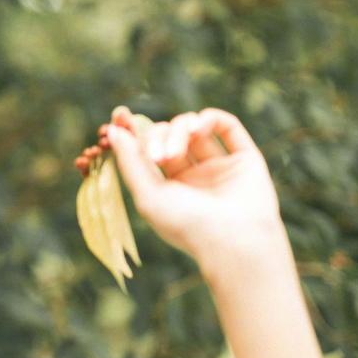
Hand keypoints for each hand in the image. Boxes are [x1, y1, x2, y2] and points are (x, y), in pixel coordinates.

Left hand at [102, 105, 284, 270]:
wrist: (234, 242)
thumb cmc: (187, 226)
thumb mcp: (147, 196)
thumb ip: (129, 162)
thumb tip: (112, 130)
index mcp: (169, 188)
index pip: (148, 150)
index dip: (134, 131)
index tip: (119, 115)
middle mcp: (194, 176)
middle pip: (167, 135)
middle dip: (158, 137)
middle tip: (158, 158)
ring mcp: (219, 167)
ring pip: (193, 128)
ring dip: (179, 129)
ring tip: (176, 153)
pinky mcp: (245, 159)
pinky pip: (226, 125)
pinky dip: (208, 118)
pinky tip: (198, 128)